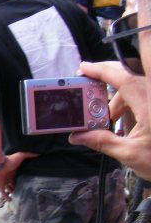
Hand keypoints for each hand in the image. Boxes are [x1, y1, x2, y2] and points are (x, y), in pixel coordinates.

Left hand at [0, 151, 37, 200]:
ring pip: (8, 189)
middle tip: (23, 191)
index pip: (17, 177)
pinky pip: (3, 193)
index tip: (26, 184)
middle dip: (16, 187)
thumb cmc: (9, 160)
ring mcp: (3, 182)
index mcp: (13, 171)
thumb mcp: (20, 156)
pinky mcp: (0, 186)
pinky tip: (10, 200)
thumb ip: (28, 154)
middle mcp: (8, 177)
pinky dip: (6, 197)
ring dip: (12, 192)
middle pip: (13, 184)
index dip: (21, 180)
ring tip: (17, 196)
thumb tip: (37, 153)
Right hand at [69, 60, 150, 178]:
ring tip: (108, 115)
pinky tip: (118, 116)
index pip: (126, 80)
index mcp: (149, 106)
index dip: (104, 70)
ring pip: (134, 82)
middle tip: (88, 77)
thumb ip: (102, 142)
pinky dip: (126, 100)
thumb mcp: (130, 154)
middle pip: (130, 72)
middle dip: (108, 71)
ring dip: (116, 93)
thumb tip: (78, 136)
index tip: (85, 67)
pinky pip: (140, 92)